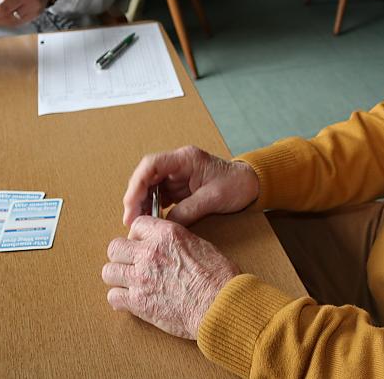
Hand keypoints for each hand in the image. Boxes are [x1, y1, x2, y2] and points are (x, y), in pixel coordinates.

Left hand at [103, 216, 240, 339]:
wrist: (219, 303)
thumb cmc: (218, 276)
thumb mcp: (199, 245)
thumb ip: (175, 242)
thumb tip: (166, 246)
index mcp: (167, 234)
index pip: (137, 225)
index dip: (137, 235)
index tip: (141, 244)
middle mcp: (149, 252)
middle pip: (115, 248)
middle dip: (122, 256)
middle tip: (132, 264)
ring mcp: (140, 277)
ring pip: (109, 271)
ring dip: (118, 277)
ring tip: (129, 282)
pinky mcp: (138, 302)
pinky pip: (113, 296)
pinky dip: (119, 299)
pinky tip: (130, 300)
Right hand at [122, 146, 259, 226]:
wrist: (252, 184)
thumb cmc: (237, 185)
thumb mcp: (213, 199)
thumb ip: (188, 210)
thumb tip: (163, 224)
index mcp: (186, 159)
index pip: (152, 165)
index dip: (137, 184)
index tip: (130, 203)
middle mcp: (178, 164)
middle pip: (147, 176)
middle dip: (135, 197)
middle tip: (130, 220)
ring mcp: (178, 175)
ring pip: (150, 187)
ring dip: (142, 204)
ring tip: (137, 224)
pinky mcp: (180, 187)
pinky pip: (160, 196)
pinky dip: (153, 208)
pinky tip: (151, 221)